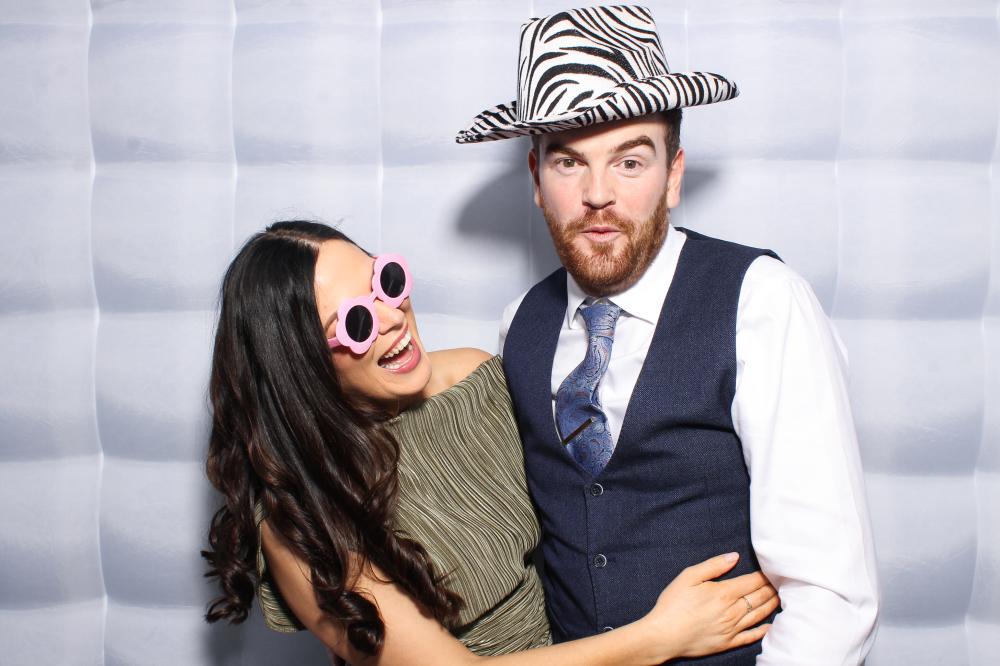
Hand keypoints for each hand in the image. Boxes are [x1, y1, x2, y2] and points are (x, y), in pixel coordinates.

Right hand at [639, 553, 777, 660]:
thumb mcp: (688, 577)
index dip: (764, 575)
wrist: (663, 636)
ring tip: (779, 598)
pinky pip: (751, 636)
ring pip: (759, 615)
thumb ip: (713, 565)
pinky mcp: (728, 643)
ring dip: (771, 605)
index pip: (752, 582)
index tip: (772, 570)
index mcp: (724, 593)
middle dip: (771, 588)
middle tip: (780, 582)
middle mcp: (732, 611)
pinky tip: (770, 626)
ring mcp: (732, 629)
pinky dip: (763, 631)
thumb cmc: (673, 604)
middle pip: (759, 597)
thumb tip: (734, 556)